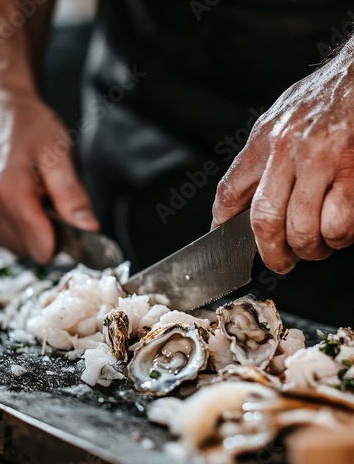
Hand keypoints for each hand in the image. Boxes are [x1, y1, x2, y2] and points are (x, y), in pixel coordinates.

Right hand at [0, 87, 98, 261]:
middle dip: (47, 234)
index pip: (42, 249)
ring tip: (36, 197)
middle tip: (51, 201)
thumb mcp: (60, 156)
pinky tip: (22, 200)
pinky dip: (17, 225)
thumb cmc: (30, 125)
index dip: (64, 243)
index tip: (71, 225)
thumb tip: (89, 229)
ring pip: (15, 245)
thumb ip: (72, 197)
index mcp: (10, 194)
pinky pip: (2, 234)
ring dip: (32, 230)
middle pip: (29, 250)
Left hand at [212, 46, 353, 272]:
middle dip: (271, 254)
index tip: (222, 241)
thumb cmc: (322, 100)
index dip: (222, 224)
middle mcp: (287, 150)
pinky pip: (338, 223)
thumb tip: (241, 199)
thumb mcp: (278, 120)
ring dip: (310, 249)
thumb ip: (260, 159)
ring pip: (303, 229)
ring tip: (316, 246)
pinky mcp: (353, 169)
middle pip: (264, 220)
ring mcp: (321, 160)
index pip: (230, 191)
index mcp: (264, 139)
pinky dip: (339, 237)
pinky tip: (341, 231)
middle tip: (281, 263)